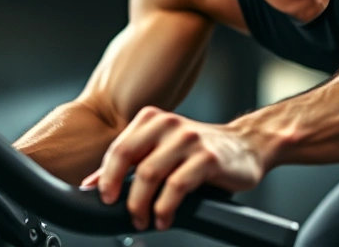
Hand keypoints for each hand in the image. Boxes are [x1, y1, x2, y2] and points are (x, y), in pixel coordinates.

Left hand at [81, 106, 264, 231]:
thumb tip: (92, 183)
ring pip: (150, 174)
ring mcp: (189, 140)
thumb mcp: (162, 149)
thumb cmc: (200, 151)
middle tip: (118, 209)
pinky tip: (164, 218)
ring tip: (143, 219)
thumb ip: (132, 162)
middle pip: (129, 157)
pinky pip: (176, 186)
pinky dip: (164, 208)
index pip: (119, 148)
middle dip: (117, 188)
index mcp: (153, 119)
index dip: (105, 175)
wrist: (247, 146)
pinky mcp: (207, 158)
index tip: (103, 197)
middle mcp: (169, 124)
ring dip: (141, 204)